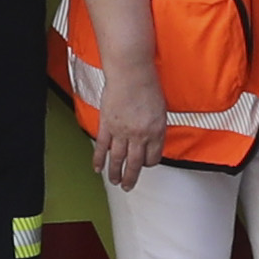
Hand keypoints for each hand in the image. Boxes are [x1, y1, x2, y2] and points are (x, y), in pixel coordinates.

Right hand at [94, 56, 167, 189]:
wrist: (131, 73)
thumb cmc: (147, 85)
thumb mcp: (160, 109)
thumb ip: (155, 127)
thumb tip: (151, 139)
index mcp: (156, 132)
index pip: (153, 157)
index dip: (149, 163)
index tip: (145, 164)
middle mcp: (139, 135)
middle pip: (135, 163)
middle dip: (131, 177)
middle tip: (128, 186)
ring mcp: (121, 132)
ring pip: (118, 159)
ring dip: (115, 173)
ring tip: (114, 181)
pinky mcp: (107, 125)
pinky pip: (102, 147)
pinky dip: (99, 159)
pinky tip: (98, 168)